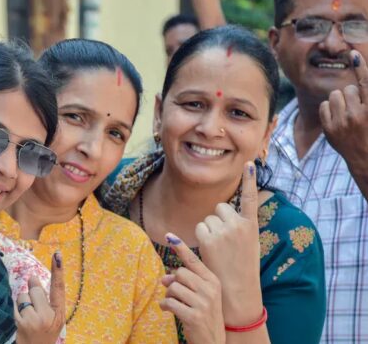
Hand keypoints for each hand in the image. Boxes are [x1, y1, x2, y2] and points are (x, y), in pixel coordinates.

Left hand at [14, 252, 65, 343]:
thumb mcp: (50, 318)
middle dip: (32, 294)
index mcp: (59, 314)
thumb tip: (32, 278)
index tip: (57, 255)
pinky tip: (21, 321)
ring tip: (27, 318)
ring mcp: (36, 320)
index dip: (58, 271)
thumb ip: (45, 299)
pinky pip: (16, 305)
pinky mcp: (23, 323)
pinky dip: (16, 310)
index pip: (58, 288)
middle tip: (33, 310)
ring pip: (23, 296)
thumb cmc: (42, 334)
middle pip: (36, 290)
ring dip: (22, 303)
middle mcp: (49, 316)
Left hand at [159, 233, 224, 343]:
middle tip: (174, 294)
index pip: (194, 261)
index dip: (181, 248)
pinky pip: (169, 302)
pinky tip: (168, 310)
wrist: (213, 340)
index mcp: (213, 281)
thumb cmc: (204, 314)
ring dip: (168, 296)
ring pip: (173, 287)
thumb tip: (164, 278)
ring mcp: (203, 303)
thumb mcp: (199, 296)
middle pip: (180, 273)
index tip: (169, 235)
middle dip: (172, 283)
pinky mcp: (194, 316)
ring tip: (174, 304)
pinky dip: (165, 305)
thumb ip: (184, 283)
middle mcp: (210, 290)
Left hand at [196, 162, 262, 325]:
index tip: (249, 163)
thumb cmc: (242, 266)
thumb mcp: (249, 243)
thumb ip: (239, 226)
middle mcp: (238, 225)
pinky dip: (201, 236)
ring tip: (219, 248)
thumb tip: (222, 212)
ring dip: (209, 229)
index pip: (250, 198)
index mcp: (251, 226)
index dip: (250, 180)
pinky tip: (210, 250)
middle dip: (219, 219)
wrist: (237, 288)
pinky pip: (200, 228)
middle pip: (221, 208)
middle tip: (225, 240)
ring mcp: (223, 232)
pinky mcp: (208, 239)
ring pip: (208, 218)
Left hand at [320, 50, 367, 172]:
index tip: (353, 53)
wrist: (365, 159)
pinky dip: (331, 109)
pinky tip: (339, 118)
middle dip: (354, 95)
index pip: (366, 84)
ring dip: (342, 100)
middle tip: (359, 108)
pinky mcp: (329, 129)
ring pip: (335, 95)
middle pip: (349, 89)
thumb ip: (366, 96)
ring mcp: (342, 123)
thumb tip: (362, 74)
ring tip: (349, 112)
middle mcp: (358, 115)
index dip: (361, 67)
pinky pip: (325, 105)